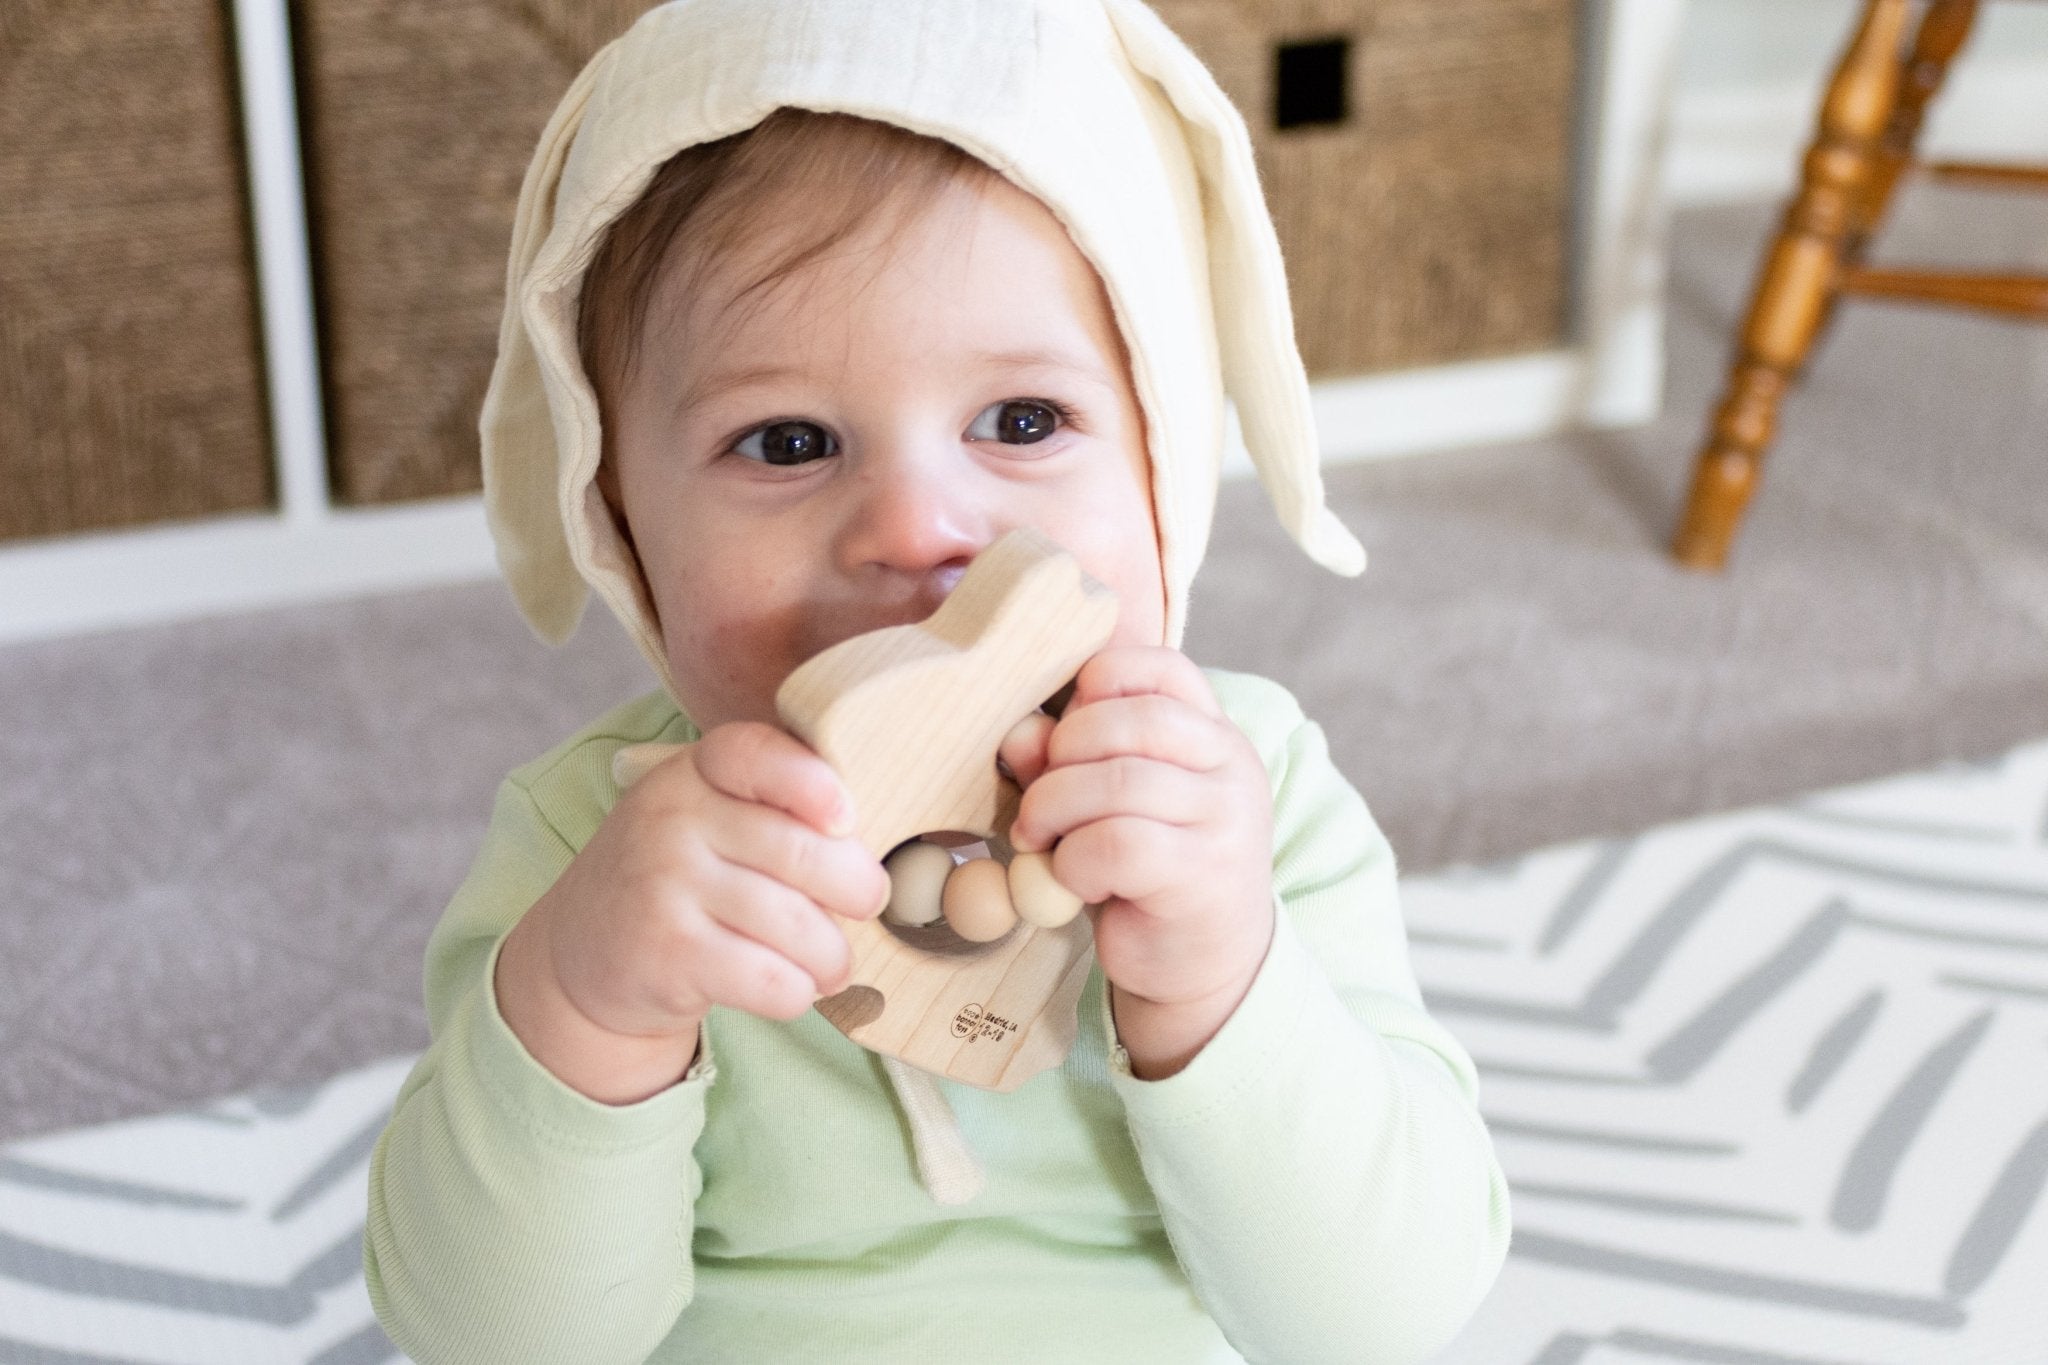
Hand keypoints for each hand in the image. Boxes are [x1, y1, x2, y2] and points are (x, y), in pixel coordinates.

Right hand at [496, 723, 889, 1101]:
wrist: (584, 950)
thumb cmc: (679, 877)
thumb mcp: (709, 815)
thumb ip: (778, 808)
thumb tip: (870, 853)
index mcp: (694, 772)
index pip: (755, 754)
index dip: (813, 784)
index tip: (846, 820)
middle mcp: (674, 820)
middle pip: (804, 854)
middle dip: (859, 889)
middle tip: (865, 904)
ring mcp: (666, 886)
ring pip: (798, 926)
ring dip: (833, 956)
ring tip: (831, 962)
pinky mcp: (669, 954)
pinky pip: (773, 980)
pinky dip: (798, 992)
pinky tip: (791, 987)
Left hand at [1003, 647, 1274, 1062]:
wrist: (1207, 968)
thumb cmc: (1149, 875)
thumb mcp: (1110, 805)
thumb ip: (1070, 761)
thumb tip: (1019, 733)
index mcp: (1213, 734)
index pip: (1160, 668)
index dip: (1095, 686)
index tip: (1064, 735)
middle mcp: (1230, 767)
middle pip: (1128, 720)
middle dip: (1061, 754)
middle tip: (1038, 801)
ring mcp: (1224, 820)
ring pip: (1117, 782)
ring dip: (1054, 809)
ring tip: (1040, 839)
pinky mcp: (1201, 876)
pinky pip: (1116, 845)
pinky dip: (1073, 861)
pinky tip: (1073, 880)